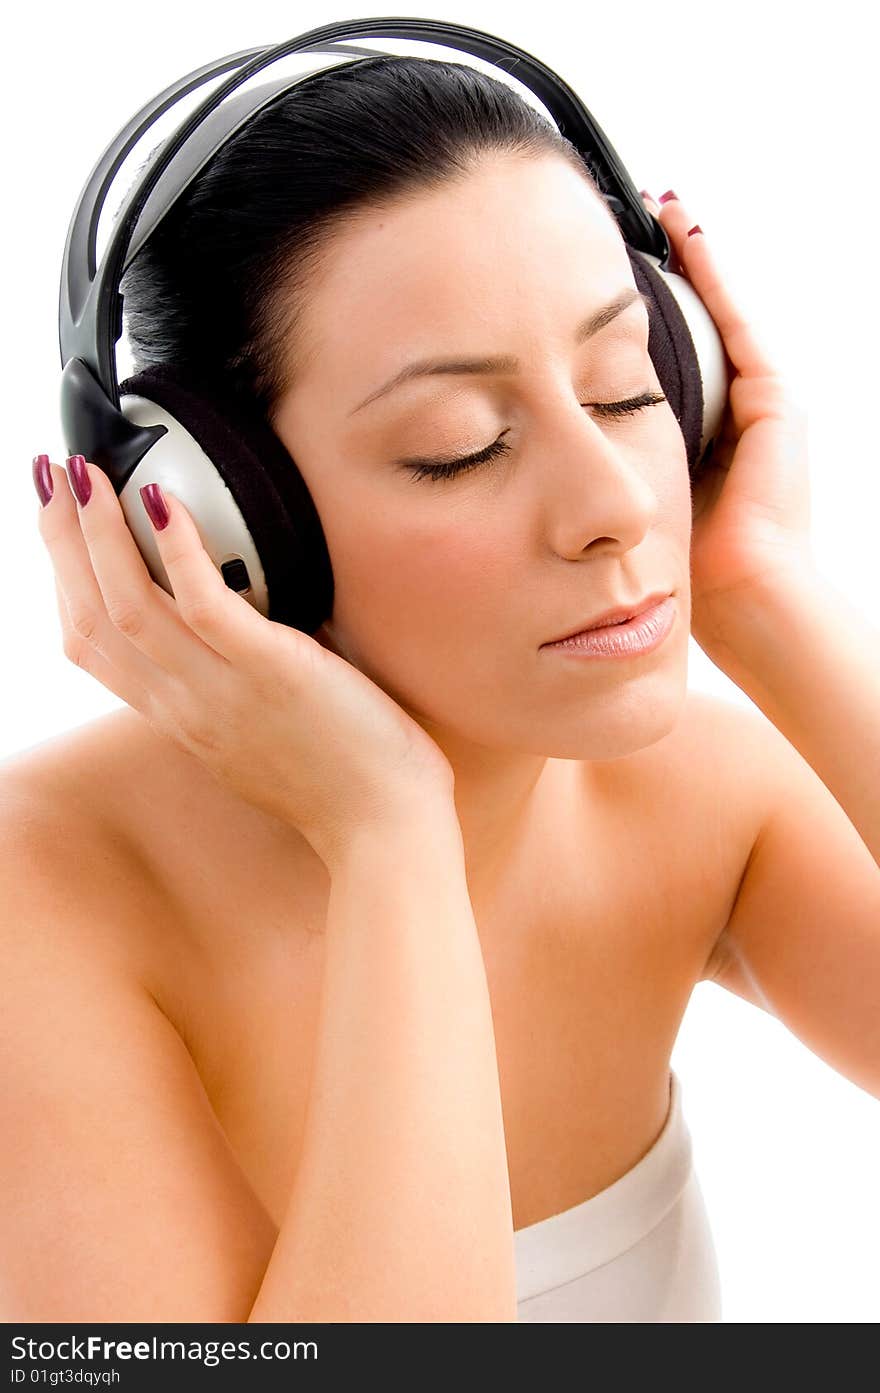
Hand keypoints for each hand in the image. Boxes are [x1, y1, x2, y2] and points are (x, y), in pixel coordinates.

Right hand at [34, 456, 455, 867]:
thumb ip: (232, 683)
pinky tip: (164, 502)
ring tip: (84, 474)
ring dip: (98, 532)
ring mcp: (222, 690)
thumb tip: (239, 625)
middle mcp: (184, 705)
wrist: (384, 826)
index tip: (59, 528)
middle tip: (48, 477)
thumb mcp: (260, 731)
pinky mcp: (272, 671)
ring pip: (130, 606)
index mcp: (180, 716)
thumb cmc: (342, 777)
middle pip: (92, 618)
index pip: (93, 646)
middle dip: (62, 541)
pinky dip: (178, 551)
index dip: (66, 581)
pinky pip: (205, 606)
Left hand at [640, 190, 814, 650]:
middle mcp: (731, 413)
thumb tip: (534, 443)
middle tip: (629, 218)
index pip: (662, 359)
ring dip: (690, 258)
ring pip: (716, 313)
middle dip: (663, 275)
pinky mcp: (774, 400)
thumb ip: (604, 468)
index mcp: (696, 438)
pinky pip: (737, 323)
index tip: (597, 271)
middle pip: (691, 327)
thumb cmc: (685, 570)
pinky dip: (715, 278)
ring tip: (660, 206)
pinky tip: (689, 235)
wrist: (743, 596)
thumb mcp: (634, 505)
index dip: (634, 314)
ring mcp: (759, 403)